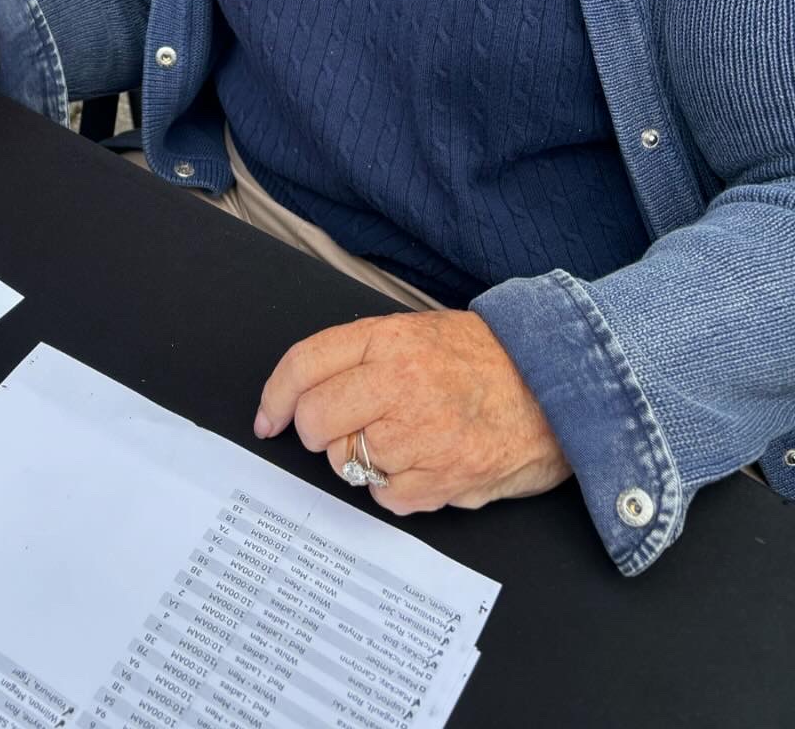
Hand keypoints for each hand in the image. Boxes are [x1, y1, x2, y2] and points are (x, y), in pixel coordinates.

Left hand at [254, 309, 570, 512]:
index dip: (276, 396)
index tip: (268, 419)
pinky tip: (426, 464)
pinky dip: (397, 489)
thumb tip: (307, 393)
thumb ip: (364, 356)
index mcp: (388, 339)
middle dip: (320, 434)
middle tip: (344, 431)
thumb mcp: (419, 332)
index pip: (305, 364)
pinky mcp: (442, 478)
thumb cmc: (487, 359)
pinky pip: (386, 497)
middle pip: (317, 421)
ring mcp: (421, 434)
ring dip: (364, 461)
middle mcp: (398, 383)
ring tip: (404, 440)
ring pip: (348, 463)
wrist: (560, 385)